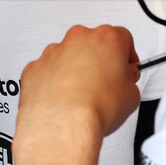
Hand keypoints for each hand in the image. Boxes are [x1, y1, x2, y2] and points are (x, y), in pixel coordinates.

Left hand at [15, 25, 140, 164]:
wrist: (62, 125)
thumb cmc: (94, 108)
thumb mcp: (131, 97)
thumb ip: (128, 81)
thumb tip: (124, 85)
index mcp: (106, 39)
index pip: (122, 38)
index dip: (126, 56)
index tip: (126, 67)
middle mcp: (78, 40)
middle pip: (92, 44)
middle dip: (99, 61)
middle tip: (106, 83)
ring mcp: (53, 52)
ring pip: (67, 56)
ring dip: (75, 71)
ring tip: (82, 96)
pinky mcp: (34, 68)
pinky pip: (47, 71)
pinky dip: (54, 82)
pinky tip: (62, 100)